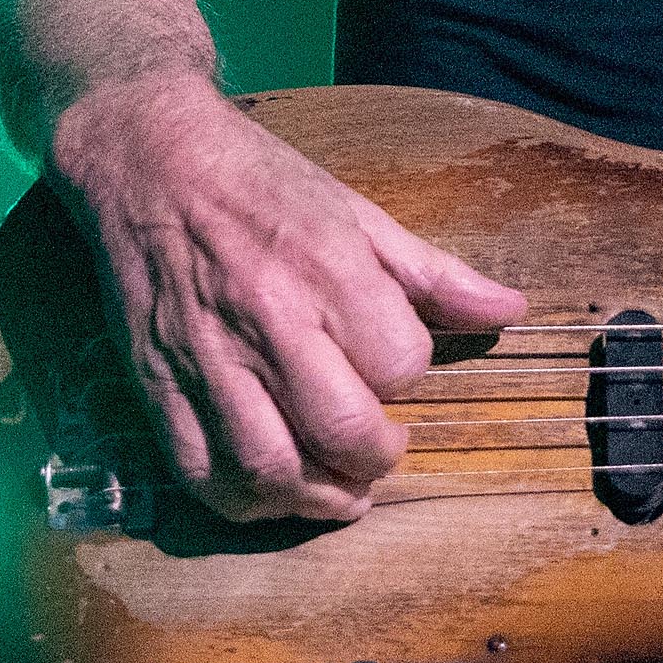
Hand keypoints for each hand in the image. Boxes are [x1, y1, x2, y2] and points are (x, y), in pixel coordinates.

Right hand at [51, 75, 526, 520]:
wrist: (151, 162)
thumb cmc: (264, 185)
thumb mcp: (360, 214)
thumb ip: (436, 274)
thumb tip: (511, 310)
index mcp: (329, 272)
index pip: (398, 363)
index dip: (409, 377)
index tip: (397, 370)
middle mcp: (269, 322)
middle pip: (340, 428)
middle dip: (375, 459)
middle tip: (379, 451)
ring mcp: (207, 359)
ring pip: (267, 467)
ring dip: (315, 499)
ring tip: (338, 490)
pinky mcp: (155, 384)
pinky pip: (197, 472)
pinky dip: (240, 501)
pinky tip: (270, 490)